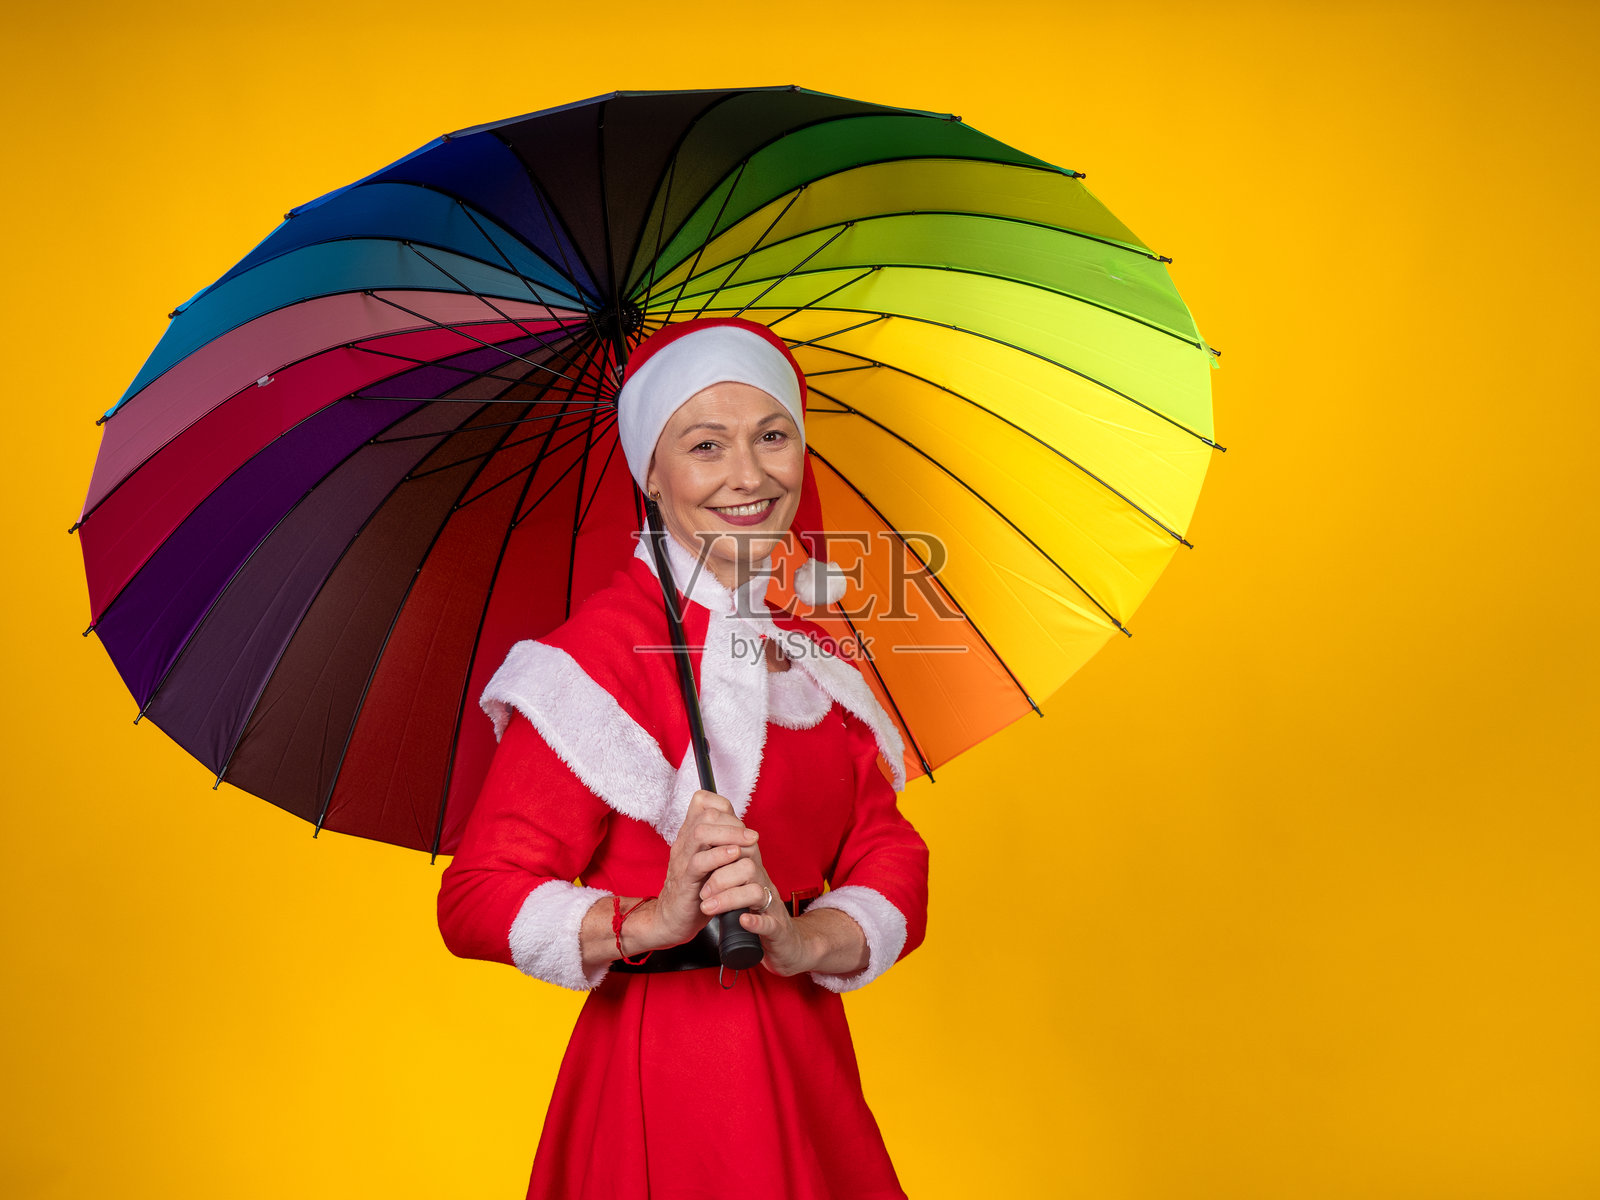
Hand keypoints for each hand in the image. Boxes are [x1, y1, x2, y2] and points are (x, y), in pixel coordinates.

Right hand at [648, 790, 760, 948]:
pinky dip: (719, 856)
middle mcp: (684, 843)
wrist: (671, 919)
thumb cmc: (695, 889)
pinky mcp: (685, 882)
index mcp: (689, 835)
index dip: (724, 807)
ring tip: (748, 843)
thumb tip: (743, 828)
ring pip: (701, 833)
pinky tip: (734, 856)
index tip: (741, 823)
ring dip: (729, 834)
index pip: (702, 803)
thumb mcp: (709, 860)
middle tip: (751, 836)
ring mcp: (682, 861)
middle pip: (705, 815)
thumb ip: (720, 843)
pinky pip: (698, 862)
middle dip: (733, 821)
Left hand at [696, 826, 817, 977]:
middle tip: (702, 892)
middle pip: (748, 867)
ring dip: (730, 898)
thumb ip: (727, 877)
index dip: (721, 851)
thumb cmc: (761, 916)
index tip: (699, 859)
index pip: (742, 851)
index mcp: (754, 877)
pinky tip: (743, 920)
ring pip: (756, 892)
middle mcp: (765, 887)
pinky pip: (769, 923)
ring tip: (709, 908)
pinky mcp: (779, 931)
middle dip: (720, 878)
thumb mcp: (742, 892)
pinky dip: (755, 922)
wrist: (788, 945)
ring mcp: (773, 908)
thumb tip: (702, 859)